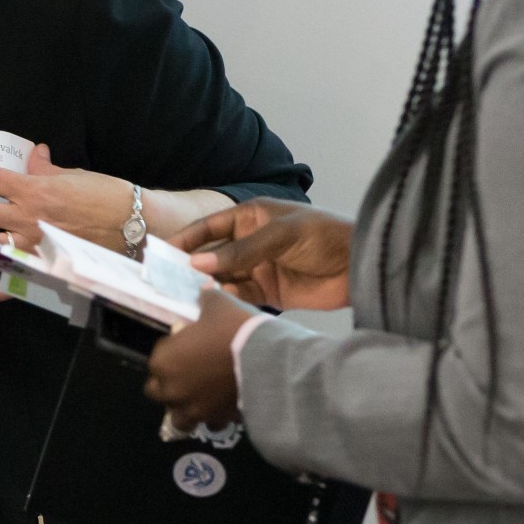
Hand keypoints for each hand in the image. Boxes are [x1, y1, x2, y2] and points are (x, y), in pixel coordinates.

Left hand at [0, 143, 134, 298]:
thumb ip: (48, 169)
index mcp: (34, 190)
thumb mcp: (76, 175)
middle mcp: (28, 217)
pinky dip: (2, 288)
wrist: (137, 227)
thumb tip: (34, 153)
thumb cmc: (109, 196)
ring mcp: (35, 244)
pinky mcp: (47, 265)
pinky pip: (19, 279)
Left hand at [144, 287, 255, 429]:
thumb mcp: (217, 305)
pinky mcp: (214, 420)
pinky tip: (221, 406)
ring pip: (178, 416)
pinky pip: (208, 424)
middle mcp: (171, 390)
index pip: (157, 359)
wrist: (263, 360)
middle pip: (158, 392)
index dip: (171, 351)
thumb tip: (204, 288)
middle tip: (189, 371)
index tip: (187, 345)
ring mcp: (192, 409)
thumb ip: (205, 299)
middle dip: (170, 383)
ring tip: (200, 395)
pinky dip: (212, 417)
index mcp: (163, 362)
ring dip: (185, 407)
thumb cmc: (232, 329)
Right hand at [174, 198, 352, 311]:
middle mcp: (250, 242)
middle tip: (165, 281)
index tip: (161, 252)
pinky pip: (241, 296)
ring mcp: (259, 268)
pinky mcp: (271, 292)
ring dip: (206, 286)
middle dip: (190, 267)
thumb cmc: (323, 236)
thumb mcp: (279, 235)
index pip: (209, 228)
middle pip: (212, 255)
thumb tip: (197, 265)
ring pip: (223, 278)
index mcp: (251, 217)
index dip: (186, 239)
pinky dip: (226, 300)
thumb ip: (239, 251)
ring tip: (183, 296)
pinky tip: (212, 306)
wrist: (362, 265)